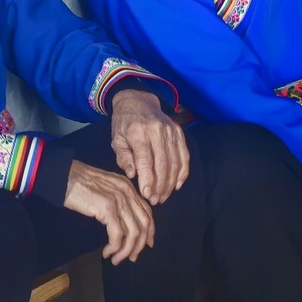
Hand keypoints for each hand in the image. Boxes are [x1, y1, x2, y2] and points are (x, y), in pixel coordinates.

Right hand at [64, 159, 156, 262]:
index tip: (146, 245)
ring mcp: (119, 199)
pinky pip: (118, 234)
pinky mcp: (107, 208)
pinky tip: (107, 252)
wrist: (61, 175)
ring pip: (133, 232)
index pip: (147, 213)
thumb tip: (122, 224)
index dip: (149, 231)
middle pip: (144, 224)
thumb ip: (117, 201)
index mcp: (128, 187)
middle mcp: (127, 192)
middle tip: (131, 257)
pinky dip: (115, 247)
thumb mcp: (104, 188)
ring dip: (126, 250)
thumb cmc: (77, 183)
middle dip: (139, 245)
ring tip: (116, 259)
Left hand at [110, 88, 188, 203]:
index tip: (147, 195)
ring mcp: (171, 131)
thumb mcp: (117, 139)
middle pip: (163, 163)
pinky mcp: (179, 133)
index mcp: (139, 132)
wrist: (138, 101)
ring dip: (170, 182)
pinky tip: (176, 185)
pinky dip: (182, 172)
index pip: (146, 160)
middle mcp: (158, 131)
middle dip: (160, 185)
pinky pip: (184, 156)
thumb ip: (124, 157)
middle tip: (155, 200)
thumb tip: (133, 175)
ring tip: (164, 196)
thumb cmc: (124, 124)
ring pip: (175, 162)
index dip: (148, 179)